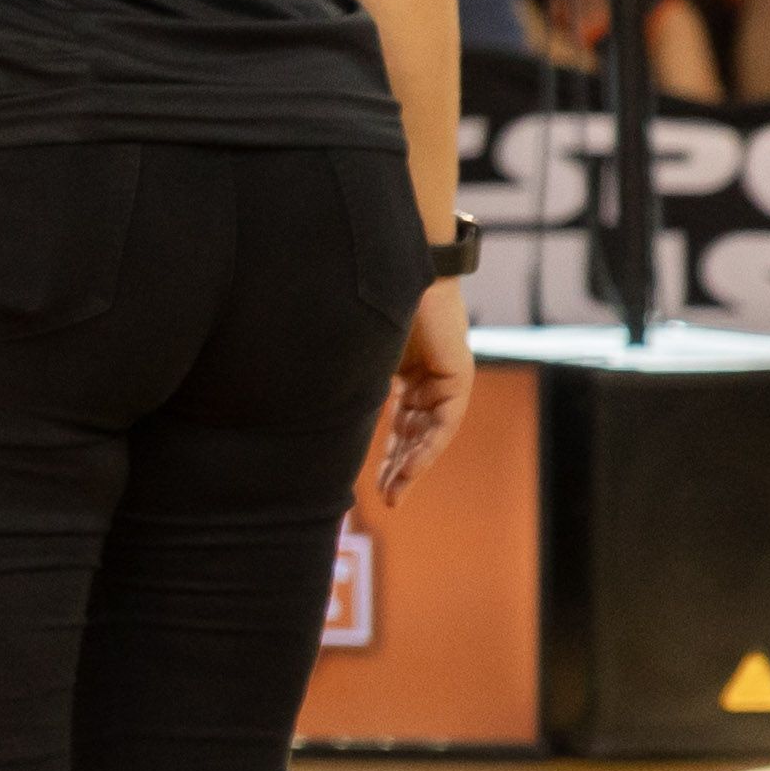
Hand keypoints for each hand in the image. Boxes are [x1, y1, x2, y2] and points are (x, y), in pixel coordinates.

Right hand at [364, 275, 474, 499]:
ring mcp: (444, 379)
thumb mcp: (357, 357)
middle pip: (415, 434)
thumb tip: (312, 415)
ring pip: (430, 433)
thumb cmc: (365, 303)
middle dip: (400, 469)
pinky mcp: (457, 376)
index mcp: (404, 372)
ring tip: (397, 494)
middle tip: (388, 499)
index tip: (374, 488)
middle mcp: (427, 379)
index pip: (399, 423)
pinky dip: (427, 446)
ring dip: (413, 465)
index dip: (388, 456)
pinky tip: (410, 468)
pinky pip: (444, 422)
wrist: (396, 270)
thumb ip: (353, 385)